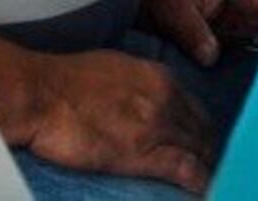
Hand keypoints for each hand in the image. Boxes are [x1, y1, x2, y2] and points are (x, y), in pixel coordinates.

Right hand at [24, 47, 216, 191]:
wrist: (42, 94)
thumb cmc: (66, 82)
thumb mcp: (115, 68)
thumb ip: (139, 84)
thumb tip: (143, 98)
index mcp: (159, 77)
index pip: (195, 107)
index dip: (201, 128)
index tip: (201, 142)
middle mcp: (166, 98)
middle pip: (202, 129)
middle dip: (209, 149)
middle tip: (211, 166)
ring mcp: (157, 126)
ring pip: (198, 149)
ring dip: (208, 166)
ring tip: (214, 181)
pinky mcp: (142, 154)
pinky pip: (184, 169)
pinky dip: (200, 180)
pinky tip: (207, 189)